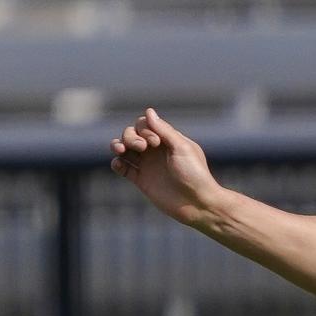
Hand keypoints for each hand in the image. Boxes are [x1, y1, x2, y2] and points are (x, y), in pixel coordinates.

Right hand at [109, 108, 222, 225]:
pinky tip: (120, 164)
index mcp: (166, 140)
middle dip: (130, 136)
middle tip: (142, 147)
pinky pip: (123, 168)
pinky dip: (117, 163)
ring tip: (121, 150)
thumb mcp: (182, 148)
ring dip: (118, 145)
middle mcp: (155, 151)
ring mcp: (147, 165)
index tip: (156, 142)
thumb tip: (148, 111)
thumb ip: (164, 130)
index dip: (144, 129)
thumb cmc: (195, 174)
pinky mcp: (141, 180)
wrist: (198, 204)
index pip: (145, 125)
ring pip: (124, 149)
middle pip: (131, 134)